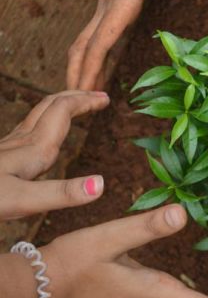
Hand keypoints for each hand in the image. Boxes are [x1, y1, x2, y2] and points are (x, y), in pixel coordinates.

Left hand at [0, 91, 109, 219]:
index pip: (62, 110)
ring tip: (78, 108)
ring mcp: (9, 149)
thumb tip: (101, 184)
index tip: (107, 98)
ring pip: (39, 116)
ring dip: (62, 106)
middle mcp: (22, 144)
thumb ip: (62, 193)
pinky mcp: (2, 158)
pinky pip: (30, 130)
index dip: (85, 101)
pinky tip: (46, 136)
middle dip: (76, 96)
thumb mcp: (21, 202)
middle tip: (99, 96)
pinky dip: (47, 122)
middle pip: (51, 106)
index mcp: (34, 150)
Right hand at [67, 0, 188, 90]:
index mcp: (121, 2)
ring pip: (86, 44)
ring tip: (82, 97)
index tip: (83, 92)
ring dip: (82, 70)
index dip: (91, 67)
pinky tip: (98, 72)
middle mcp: (108, 9)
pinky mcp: (111, 8)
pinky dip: (94, 59)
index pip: (101, 40)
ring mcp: (106, 9)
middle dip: (78, 76)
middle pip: (85, 47)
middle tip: (77, 107)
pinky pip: (97, 39)